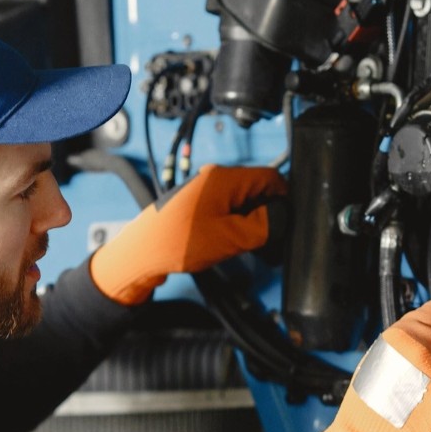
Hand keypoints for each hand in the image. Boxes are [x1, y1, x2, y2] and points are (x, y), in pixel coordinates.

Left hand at [90, 164, 286, 304]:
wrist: (142, 253)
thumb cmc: (178, 242)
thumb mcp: (232, 237)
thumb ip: (265, 225)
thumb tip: (282, 217)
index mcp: (225, 178)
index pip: (271, 177)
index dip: (285, 199)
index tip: (288, 222)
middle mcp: (215, 178)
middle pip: (257, 189)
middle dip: (268, 213)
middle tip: (268, 240)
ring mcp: (205, 191)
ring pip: (243, 201)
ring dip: (251, 222)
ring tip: (246, 245)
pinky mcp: (198, 205)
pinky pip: (227, 209)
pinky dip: (235, 225)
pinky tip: (230, 243)